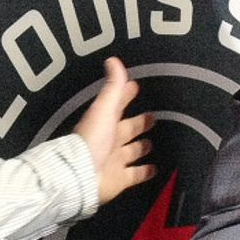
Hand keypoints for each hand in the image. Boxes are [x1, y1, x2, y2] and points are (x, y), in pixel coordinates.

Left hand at [75, 57, 157, 208]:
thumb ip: (112, 87)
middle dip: (140, 123)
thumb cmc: (93, 139)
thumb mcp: (104, 109)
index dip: (126, 95)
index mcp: (105, 121)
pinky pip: (136, 174)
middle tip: (153, 117)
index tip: (136, 86)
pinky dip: (146, 171)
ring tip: (153, 143)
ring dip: (142, 147)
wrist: (83, 174)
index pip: (118, 104)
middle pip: (128, 129)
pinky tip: (156, 168)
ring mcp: (116, 160)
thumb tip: (113, 60)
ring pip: (133, 151)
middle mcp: (111, 140)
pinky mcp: (121, 178)